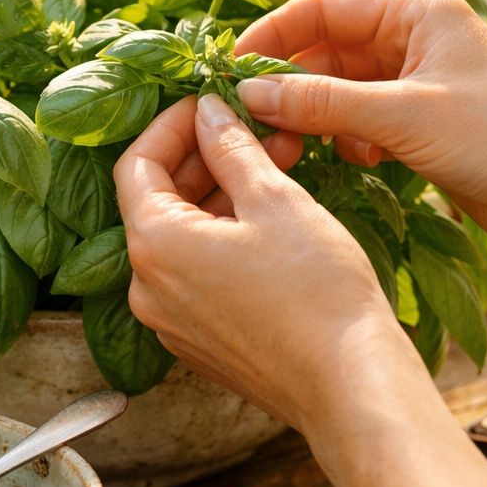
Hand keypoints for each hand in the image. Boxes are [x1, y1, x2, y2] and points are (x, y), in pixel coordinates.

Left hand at [114, 93, 421, 431]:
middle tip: (255, 129)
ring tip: (276, 166)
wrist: (349, 384)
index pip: (137, 164)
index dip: (171, 125)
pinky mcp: (200, 342)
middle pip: (157, 201)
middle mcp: (146, 288)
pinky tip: (271, 219)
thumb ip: (231, 149)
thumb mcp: (274, 200)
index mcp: (153, 245)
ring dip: (220, 196)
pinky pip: (197, 274)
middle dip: (205, 158)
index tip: (209, 103)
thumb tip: (208, 113)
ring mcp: (171, 321)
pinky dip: (224, 238)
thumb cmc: (316, 291)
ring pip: (181, 238)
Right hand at [235, 0, 486, 258]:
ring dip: (320, 116)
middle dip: (292, 82)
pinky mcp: (427, 125)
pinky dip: (351, 139)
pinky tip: (360, 162)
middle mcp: (418, 38)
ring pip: (344, 89)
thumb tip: (250, 95)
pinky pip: (366, 121)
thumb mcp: (403, 115)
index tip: (231, 71)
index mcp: (418, 10)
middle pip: (329, 47)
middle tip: (255, 120)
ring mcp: (423, 82)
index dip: (273, 35)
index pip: (323, 6)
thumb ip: (322, 103)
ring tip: (300, 147)